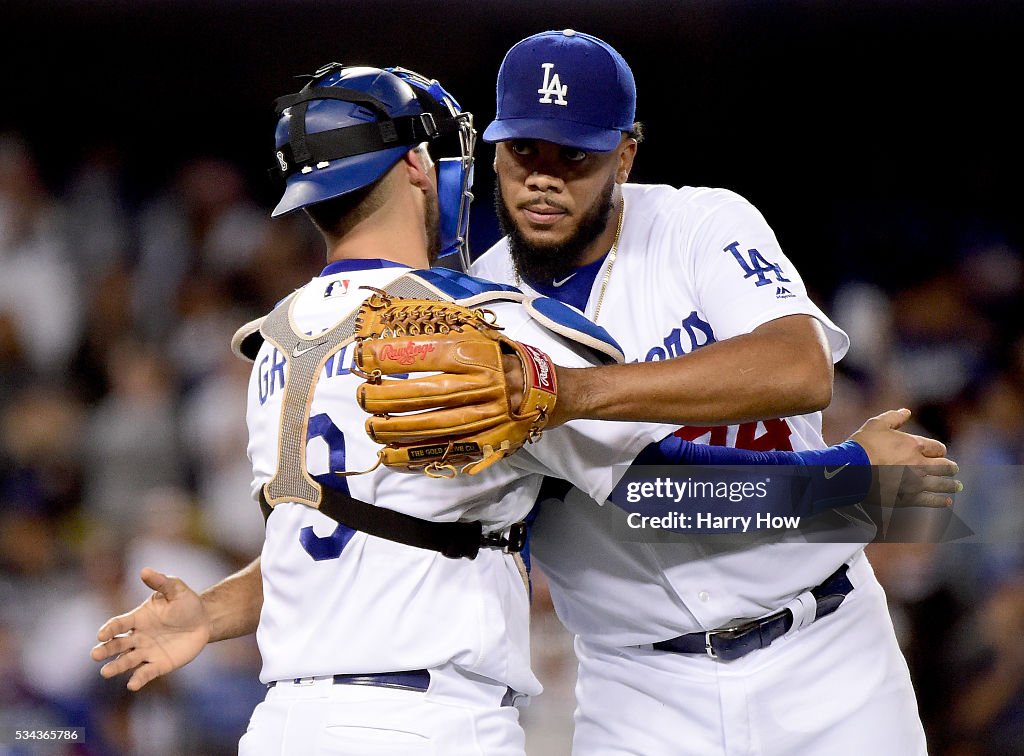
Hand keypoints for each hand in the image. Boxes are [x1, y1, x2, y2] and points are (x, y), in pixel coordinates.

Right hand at [91, 568, 210, 690]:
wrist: (203, 620)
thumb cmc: (186, 602)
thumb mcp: (175, 589)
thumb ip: (160, 582)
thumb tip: (144, 570)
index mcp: (137, 618)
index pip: (118, 624)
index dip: (109, 629)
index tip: (101, 634)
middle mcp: (137, 637)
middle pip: (117, 645)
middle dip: (105, 649)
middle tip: (95, 654)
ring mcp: (146, 652)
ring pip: (126, 661)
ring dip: (116, 666)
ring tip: (105, 672)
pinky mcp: (158, 665)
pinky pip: (146, 673)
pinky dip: (138, 679)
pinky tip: (132, 685)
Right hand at [849, 408, 961, 507]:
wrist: (852, 469)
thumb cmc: (863, 445)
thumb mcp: (876, 424)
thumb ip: (894, 417)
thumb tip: (907, 412)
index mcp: (914, 445)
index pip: (937, 448)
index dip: (939, 451)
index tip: (939, 453)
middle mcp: (920, 464)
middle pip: (944, 466)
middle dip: (950, 468)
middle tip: (954, 470)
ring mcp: (915, 483)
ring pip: (941, 484)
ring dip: (951, 485)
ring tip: (956, 486)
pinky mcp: (907, 497)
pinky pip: (930, 500)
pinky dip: (940, 501)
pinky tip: (946, 501)